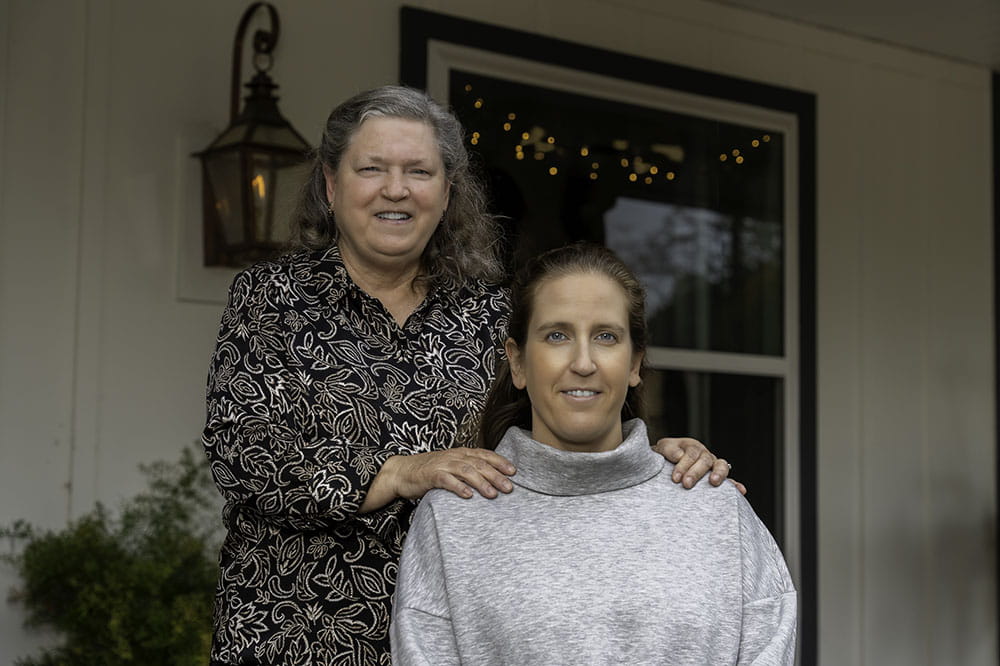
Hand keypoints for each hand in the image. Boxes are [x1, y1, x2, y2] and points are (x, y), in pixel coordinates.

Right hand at [386, 448, 515, 500]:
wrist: (402, 472)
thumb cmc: (430, 471)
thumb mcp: (451, 466)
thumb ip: (468, 469)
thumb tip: (492, 479)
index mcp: (460, 453)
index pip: (484, 455)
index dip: (500, 462)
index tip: (514, 472)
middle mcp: (453, 456)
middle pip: (479, 464)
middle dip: (496, 475)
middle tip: (509, 488)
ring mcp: (442, 465)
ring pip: (466, 471)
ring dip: (481, 482)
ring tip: (493, 494)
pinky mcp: (431, 475)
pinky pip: (447, 480)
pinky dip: (458, 487)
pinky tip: (468, 496)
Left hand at [652, 437, 745, 494]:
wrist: (665, 465)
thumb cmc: (664, 458)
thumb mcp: (663, 449)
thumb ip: (669, 450)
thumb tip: (679, 456)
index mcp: (692, 447)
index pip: (691, 454)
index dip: (683, 465)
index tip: (675, 478)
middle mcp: (705, 455)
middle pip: (705, 460)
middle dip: (696, 472)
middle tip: (686, 484)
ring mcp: (713, 467)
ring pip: (721, 466)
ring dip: (719, 474)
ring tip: (713, 482)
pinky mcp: (717, 479)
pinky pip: (729, 482)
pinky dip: (735, 485)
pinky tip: (741, 490)